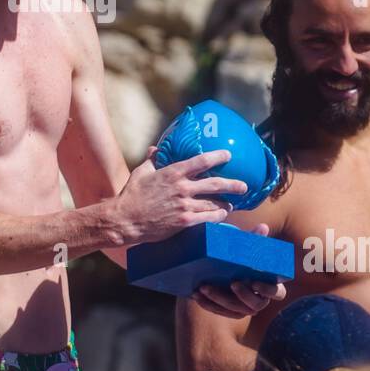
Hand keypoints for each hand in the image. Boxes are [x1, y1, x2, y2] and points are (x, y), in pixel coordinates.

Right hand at [112, 146, 248, 246]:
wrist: (125, 219)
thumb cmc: (131, 194)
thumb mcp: (141, 172)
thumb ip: (152, 160)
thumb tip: (156, 148)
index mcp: (173, 172)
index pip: (201, 161)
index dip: (217, 157)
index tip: (228, 155)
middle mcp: (182, 188)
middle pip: (215, 183)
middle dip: (232, 184)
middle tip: (244, 186)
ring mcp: (184, 205)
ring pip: (214, 203)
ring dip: (225, 204)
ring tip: (231, 205)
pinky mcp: (184, 221)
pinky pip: (207, 218)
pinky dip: (217, 216)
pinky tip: (221, 216)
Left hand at [191, 224, 287, 318]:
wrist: (221, 266)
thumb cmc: (240, 256)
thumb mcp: (245, 248)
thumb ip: (254, 239)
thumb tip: (263, 227)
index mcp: (270, 285)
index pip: (277, 292)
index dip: (267, 289)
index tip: (254, 281)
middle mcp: (260, 299)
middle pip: (256, 305)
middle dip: (243, 296)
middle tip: (232, 283)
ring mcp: (244, 307)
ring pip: (236, 310)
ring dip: (220, 300)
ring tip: (204, 287)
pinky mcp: (230, 311)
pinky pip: (220, 311)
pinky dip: (208, 304)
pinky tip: (197, 294)